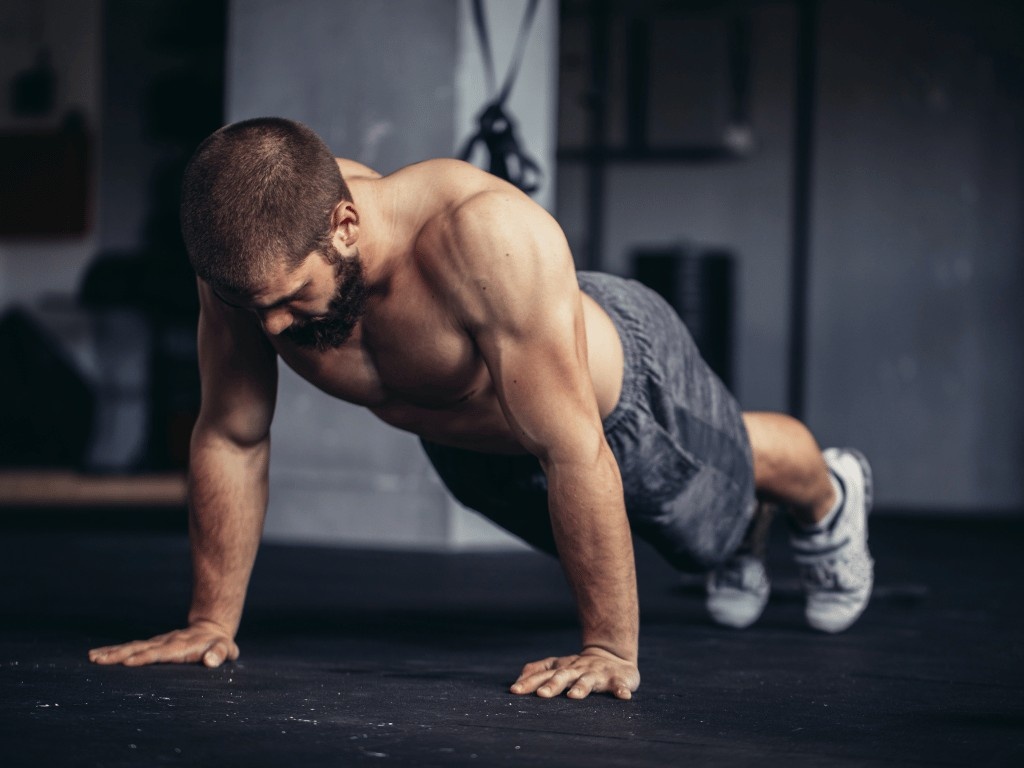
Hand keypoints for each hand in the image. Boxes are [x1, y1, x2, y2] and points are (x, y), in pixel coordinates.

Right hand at [88, 620, 238, 667]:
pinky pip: (131, 647)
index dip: (145, 657)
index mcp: (180, 647)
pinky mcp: (152, 645)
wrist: (212, 627)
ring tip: (92, 657)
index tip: (128, 662)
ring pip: (132, 647)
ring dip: (112, 652)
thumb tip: (211, 661)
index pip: (160, 653)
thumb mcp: (226, 649)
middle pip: (139, 648)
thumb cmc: (219, 644)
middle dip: (119, 654)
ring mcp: (157, 643)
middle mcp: (164, 643)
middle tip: (98, 660)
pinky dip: (114, 651)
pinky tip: (98, 655)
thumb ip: (219, 653)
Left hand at [510, 647, 639, 699]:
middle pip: (563, 676)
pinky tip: (623, 696)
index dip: (529, 682)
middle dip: (553, 685)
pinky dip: (621, 690)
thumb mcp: (559, 666)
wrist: (613, 655)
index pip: (543, 674)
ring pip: (588, 680)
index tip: (514, 691)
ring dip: (582, 688)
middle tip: (541, 694)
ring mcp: (598, 673)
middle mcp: (578, 670)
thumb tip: (518, 679)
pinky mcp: (618, 678)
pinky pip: (620, 684)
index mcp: (563, 668)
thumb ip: (539, 670)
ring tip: (574, 696)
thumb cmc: (580, 666)